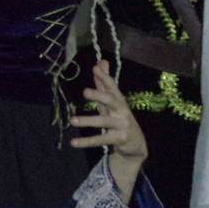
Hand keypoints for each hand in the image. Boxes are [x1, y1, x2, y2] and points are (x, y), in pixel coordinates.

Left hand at [70, 61, 146, 200]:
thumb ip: (105, 84)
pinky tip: (74, 143)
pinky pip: (101, 140)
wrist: (136, 145)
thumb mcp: (111, 103)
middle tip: (85, 91)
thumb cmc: (119, 120)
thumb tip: (101, 62)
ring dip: (88, 121)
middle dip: (99, 95)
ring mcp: (122, 126)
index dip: (104, 77)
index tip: (95, 68)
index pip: (112, 87)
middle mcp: (122, 111)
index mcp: (119, 101)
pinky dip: (87, 142)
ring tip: (72, 120)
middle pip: (111, 100)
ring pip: (103, 122)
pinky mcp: (120, 139)